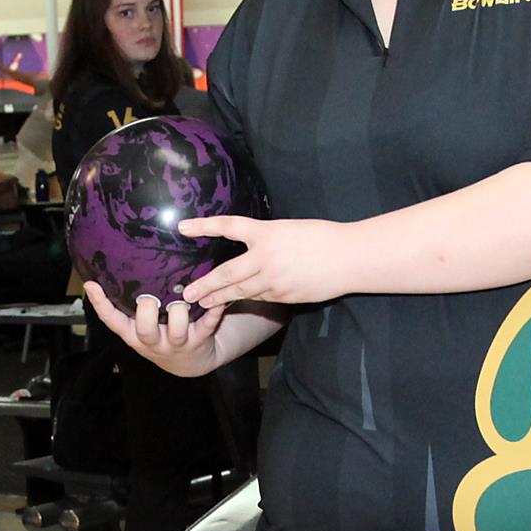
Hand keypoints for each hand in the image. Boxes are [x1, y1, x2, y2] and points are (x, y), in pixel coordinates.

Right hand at [82, 282, 228, 376]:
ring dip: (180, 311)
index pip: (112, 321)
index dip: (101, 304)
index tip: (92, 284)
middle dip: (146, 312)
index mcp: (134, 334)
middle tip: (149, 297)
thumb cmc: (161, 335)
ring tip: (183, 296)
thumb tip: (108, 274)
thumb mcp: (140, 327)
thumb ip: (128, 307)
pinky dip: (212, 312)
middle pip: (145, 330)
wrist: (190, 363)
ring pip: (177, 330)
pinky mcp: (200, 340)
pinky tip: (215, 299)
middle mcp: (153, 341)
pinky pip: (207, 325)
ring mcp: (177, 343)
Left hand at [178, 216, 351, 308]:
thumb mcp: (289, 229)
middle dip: (204, 286)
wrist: (348, 258)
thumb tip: (249, 251)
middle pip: (226, 273)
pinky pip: (260, 297)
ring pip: (240, 291)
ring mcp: (274, 279)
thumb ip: (266, 240)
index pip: (228, 226)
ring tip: (204, 304)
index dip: (204, 226)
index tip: (182, 228)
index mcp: (267, 232)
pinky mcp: (284, 295)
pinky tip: (241, 300)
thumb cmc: (322, 237)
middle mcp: (266, 257)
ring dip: (220, 298)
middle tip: (187, 294)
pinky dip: (249, 298)